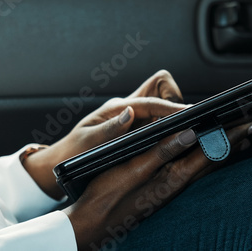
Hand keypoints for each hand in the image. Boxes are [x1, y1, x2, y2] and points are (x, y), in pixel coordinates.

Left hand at [22, 70, 186, 197]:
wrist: (63, 161)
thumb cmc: (73, 152)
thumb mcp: (88, 143)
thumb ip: (109, 129)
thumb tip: (130, 113)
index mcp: (116, 108)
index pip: (148, 101)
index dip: (169, 107)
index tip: (188, 113)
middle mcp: (127, 109)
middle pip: (158, 88)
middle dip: (173, 100)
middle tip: (183, 122)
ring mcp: (133, 117)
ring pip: (161, 103)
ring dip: (172, 114)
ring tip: (183, 131)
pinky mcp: (136, 128)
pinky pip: (158, 120)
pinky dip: (169, 125)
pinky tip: (175, 139)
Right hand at [64, 121, 251, 249]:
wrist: (91, 226)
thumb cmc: (107, 196)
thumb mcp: (132, 169)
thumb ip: (161, 151)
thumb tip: (190, 134)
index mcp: (172, 178)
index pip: (208, 153)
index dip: (228, 137)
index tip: (247, 122)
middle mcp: (175, 186)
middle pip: (211, 161)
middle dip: (232, 144)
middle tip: (251, 128)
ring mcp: (169, 191)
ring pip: (203, 168)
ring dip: (221, 153)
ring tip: (237, 143)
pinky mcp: (160, 194)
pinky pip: (191, 174)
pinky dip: (204, 161)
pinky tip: (203, 159)